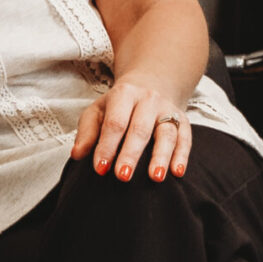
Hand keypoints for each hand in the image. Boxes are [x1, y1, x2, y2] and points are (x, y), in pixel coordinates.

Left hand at [72, 72, 192, 180]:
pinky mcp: (183, 120)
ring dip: (161, 157)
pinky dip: (182, 156)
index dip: (107, 146)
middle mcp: (149, 100)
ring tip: (155, 178)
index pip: (115, 122)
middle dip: (131, 154)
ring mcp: (168, 110)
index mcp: (124, 95)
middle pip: (140, 129)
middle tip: (122, 176)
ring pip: (166, 134)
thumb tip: (77, 154)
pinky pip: (185, 138)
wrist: (151, 83)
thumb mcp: (98, 110)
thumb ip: (87, 132)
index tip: (100, 168)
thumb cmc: (119, 104)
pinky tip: (177, 172)